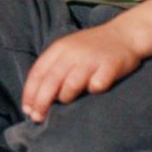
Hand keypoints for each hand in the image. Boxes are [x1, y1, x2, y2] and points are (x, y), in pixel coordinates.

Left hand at [21, 24, 141, 122]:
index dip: (30, 93)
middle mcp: (72, 53)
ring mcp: (91, 59)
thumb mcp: (67, 50)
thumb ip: (53, 67)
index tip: (26, 110)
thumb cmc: (92, 48)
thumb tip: (36, 96)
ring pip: (71, 83)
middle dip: (41, 101)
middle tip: (37, 117)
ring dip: (65, 97)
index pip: (38, 73)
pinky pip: (98, 83)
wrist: (125, 34)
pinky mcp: (111, 65)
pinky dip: (93, 90)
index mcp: (58, 48)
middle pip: (51, 80)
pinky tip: (93, 91)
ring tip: (65, 102)